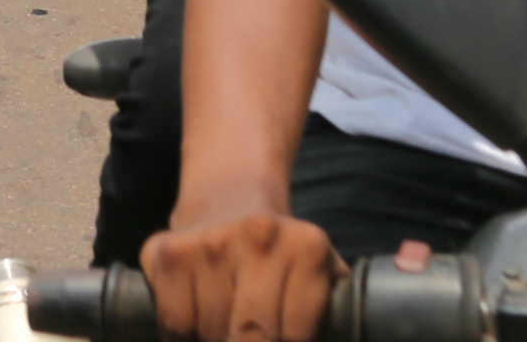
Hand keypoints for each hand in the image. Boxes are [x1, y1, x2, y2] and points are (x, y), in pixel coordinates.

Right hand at [141, 208, 346, 341]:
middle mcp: (260, 237)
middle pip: (253, 337)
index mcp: (307, 246)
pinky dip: (181, 334)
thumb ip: (341, 307)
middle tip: (252, 335)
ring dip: (214, 340)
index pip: (296, 335)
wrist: (228, 196)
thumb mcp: (321, 269)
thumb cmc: (280, 254)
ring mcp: (211, 243)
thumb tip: (358, 335)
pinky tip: (195, 318)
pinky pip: (176, 324)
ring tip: (224, 325)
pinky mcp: (169, 252)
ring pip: (211, 333)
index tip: (280, 339)